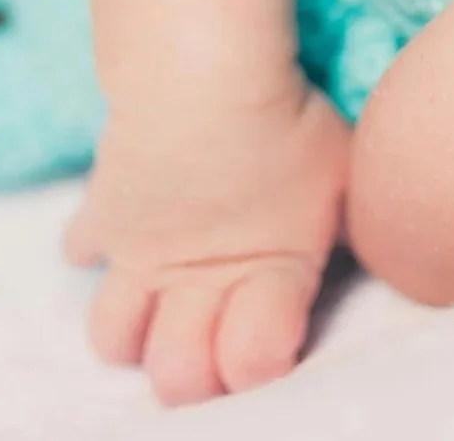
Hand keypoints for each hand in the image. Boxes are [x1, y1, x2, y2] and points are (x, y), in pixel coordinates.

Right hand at [62, 79, 349, 404]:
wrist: (203, 77)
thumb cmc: (289, 121)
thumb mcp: (343, 173)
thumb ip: (346, 219)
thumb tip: (372, 230)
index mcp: (269, 278)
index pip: (253, 364)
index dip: (261, 360)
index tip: (269, 335)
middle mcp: (196, 284)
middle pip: (176, 376)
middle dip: (192, 372)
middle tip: (210, 335)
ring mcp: (141, 256)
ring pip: (112, 335)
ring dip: (133, 329)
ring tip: (164, 299)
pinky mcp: (103, 216)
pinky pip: (81, 249)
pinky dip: (98, 243)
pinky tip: (134, 220)